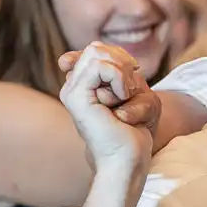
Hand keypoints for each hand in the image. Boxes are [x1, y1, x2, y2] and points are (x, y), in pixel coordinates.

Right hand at [58, 43, 158, 175]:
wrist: (128, 159)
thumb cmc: (135, 129)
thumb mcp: (135, 92)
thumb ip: (121, 70)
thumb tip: (108, 53)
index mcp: (83, 86)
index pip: (95, 49)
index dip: (118, 57)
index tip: (131, 77)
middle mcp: (72, 87)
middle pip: (96, 47)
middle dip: (121, 62)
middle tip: (131, 88)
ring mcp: (71, 91)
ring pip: (96, 52)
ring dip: (122, 72)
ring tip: (126, 95)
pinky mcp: (76, 96)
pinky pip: (99, 65)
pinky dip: (119, 77)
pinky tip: (123, 96)